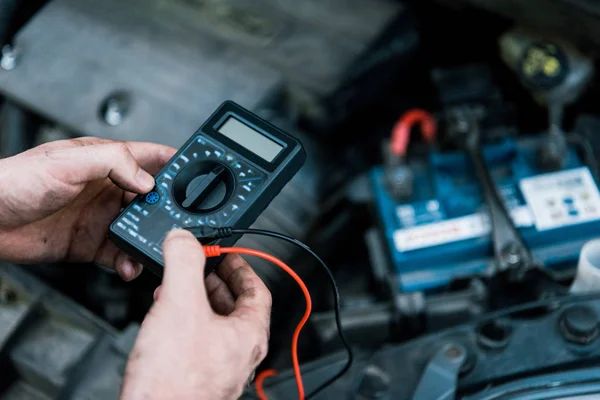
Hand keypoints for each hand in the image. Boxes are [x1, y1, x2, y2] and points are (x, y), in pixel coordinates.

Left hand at [0, 137, 175, 279]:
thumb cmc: (15, 181)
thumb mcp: (67, 162)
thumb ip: (113, 162)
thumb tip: (148, 180)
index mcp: (106, 161)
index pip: (151, 157)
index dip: (175, 162)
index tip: (197, 171)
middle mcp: (108, 189)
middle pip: (152, 198)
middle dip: (168, 210)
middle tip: (177, 222)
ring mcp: (101, 218)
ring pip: (140, 229)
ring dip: (150, 239)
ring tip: (153, 247)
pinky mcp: (90, 244)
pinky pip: (120, 254)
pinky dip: (129, 261)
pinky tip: (128, 265)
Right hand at [122, 229, 271, 399]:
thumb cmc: (174, 380)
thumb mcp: (180, 305)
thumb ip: (184, 264)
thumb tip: (183, 239)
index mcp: (249, 335)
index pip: (258, 291)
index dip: (242, 267)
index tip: (228, 254)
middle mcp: (239, 354)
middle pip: (235, 306)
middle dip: (214, 282)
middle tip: (198, 267)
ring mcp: (219, 368)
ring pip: (214, 324)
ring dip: (196, 301)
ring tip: (175, 288)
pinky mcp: (196, 377)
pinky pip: (197, 341)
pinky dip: (184, 322)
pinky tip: (163, 319)